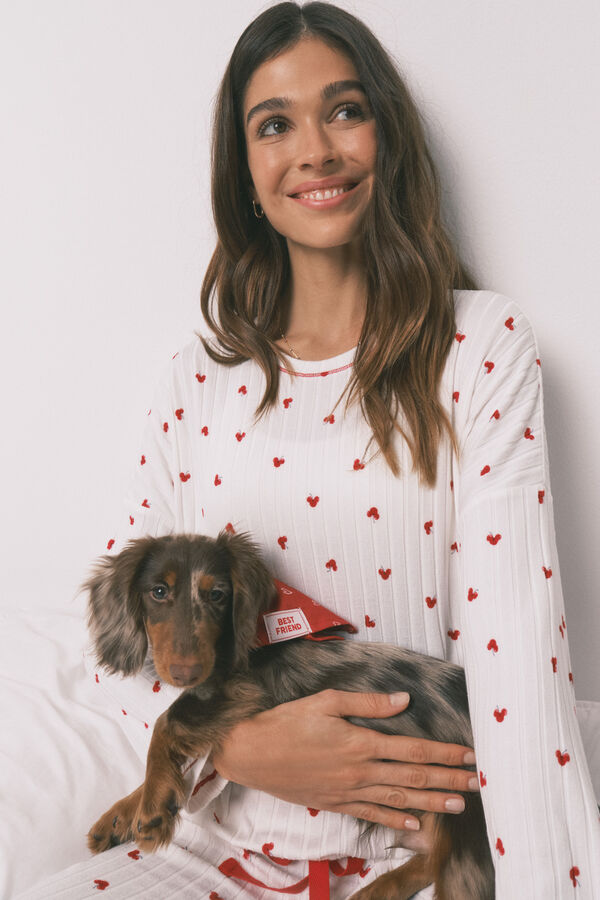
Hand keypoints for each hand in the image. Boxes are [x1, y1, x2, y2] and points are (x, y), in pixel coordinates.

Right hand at [212, 689, 478, 831]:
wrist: (251, 753)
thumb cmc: (287, 721)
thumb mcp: (326, 701)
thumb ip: (367, 703)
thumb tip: (403, 701)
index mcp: (360, 743)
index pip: (413, 750)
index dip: (443, 753)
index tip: (468, 755)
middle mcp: (359, 771)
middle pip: (412, 778)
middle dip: (447, 780)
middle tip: (477, 784)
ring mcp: (348, 791)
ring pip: (398, 800)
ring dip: (431, 803)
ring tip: (458, 806)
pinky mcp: (335, 803)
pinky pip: (372, 815)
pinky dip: (395, 821)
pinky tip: (415, 824)